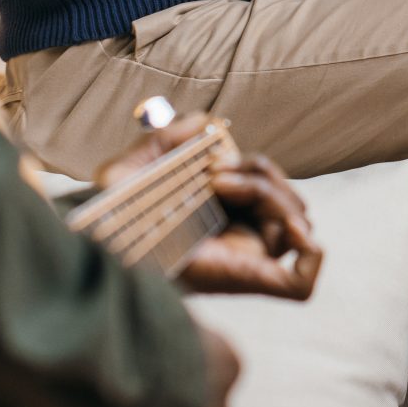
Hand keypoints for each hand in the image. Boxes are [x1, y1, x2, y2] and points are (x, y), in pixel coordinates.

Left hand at [89, 113, 322, 299]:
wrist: (97, 229)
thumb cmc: (110, 206)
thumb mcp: (142, 160)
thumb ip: (175, 135)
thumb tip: (210, 123)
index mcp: (223, 219)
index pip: (270, 195)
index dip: (258, 171)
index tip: (216, 161)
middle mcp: (239, 242)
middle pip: (291, 205)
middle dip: (263, 174)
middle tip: (215, 170)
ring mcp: (246, 262)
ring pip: (296, 224)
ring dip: (269, 191)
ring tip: (218, 184)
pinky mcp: (247, 281)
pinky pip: (300, 283)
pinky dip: (310, 254)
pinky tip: (284, 226)